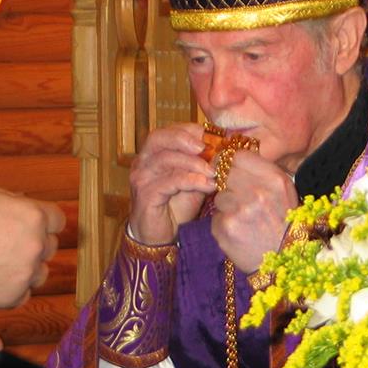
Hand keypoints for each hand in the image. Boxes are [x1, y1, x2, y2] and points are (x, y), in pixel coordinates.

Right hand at [0, 183, 64, 309]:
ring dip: (27, 269)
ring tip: (0, 265)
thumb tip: (19, 204)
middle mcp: (36, 244)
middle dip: (34, 244)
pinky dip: (12, 289)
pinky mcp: (13, 297)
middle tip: (9, 244)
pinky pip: (23, 294)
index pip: (58, 219)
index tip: (31, 224)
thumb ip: (8, 200)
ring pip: (40, 272)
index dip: (44, 221)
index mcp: (33, 215)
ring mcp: (26, 273)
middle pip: (50, 246)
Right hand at [127, 123, 217, 244]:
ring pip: (165, 159)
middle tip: (207, 147)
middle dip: (185, 138)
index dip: (190, 130)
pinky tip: (207, 185)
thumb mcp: (193, 181)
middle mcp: (143, 161)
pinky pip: (169, 181)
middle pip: (159, 137)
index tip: (213, 136)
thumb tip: (226, 150)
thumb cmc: (176, 206)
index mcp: (153, 153)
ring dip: (192, 162)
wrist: (159, 237)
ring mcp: (141, 177)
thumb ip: (203, 165)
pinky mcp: (145, 194)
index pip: (168, 131)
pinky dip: (190, 180)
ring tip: (213, 171)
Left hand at [210, 148, 296, 272]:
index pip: (237, 156)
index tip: (229, 168)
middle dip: (228, 183)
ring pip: (219, 197)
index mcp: (274, 179)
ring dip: (226, 206)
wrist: (286, 260)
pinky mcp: (224, 228)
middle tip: (237, 196)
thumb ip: (261, 172)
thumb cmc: (285, 223)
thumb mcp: (284, 191)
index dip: (230, 162)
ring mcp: (238, 210)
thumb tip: (232, 157)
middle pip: (224, 173)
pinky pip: (215, 217)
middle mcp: (256, 192)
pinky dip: (224, 225)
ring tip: (243, 219)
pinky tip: (239, 232)